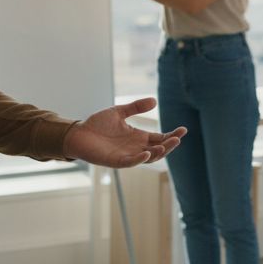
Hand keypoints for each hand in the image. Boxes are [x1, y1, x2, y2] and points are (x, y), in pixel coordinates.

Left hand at [63, 98, 187, 167]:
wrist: (78, 134)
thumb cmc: (97, 124)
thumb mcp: (119, 112)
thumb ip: (136, 107)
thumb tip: (154, 101)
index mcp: (138, 137)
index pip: (160, 138)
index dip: (172, 135)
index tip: (184, 129)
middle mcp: (136, 148)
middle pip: (158, 149)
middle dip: (170, 144)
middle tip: (179, 137)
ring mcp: (127, 155)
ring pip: (148, 157)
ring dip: (159, 152)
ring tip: (168, 144)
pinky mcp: (116, 161)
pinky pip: (131, 162)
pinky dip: (139, 159)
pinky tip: (147, 153)